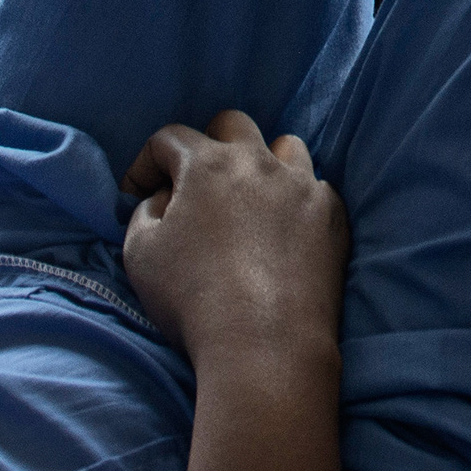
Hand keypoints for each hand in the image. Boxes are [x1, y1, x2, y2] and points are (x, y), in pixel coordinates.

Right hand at [121, 110, 349, 371]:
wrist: (265, 344)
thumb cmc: (193, 299)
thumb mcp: (140, 253)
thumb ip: (144, 213)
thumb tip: (163, 199)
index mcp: (208, 164)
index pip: (170, 138)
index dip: (145, 163)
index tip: (137, 195)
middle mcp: (259, 163)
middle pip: (232, 125)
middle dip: (207, 146)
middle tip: (195, 188)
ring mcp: (303, 186)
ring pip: (285, 148)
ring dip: (261, 165)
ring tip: (248, 201)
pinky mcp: (332, 217)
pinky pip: (315, 190)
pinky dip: (296, 202)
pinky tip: (284, 233)